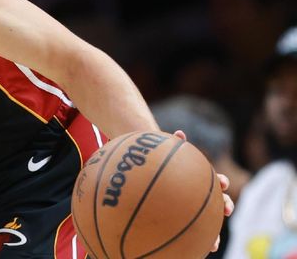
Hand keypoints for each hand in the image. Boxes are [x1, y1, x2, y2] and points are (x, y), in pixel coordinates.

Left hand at [173, 130, 234, 252]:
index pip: (216, 180)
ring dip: (212, 233)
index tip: (223, 183)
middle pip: (219, 201)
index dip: (221, 182)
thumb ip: (174, 144)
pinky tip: (193, 250)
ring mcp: (196, 206)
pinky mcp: (185, 218)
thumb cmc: (162, 162)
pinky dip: (195, 242)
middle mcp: (202, 193)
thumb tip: (180, 133)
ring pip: (208, 221)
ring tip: (212, 243)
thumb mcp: (166, 152)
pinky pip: (191, 232)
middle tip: (226, 208)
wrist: (154, 172)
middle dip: (225, 205)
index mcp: (200, 178)